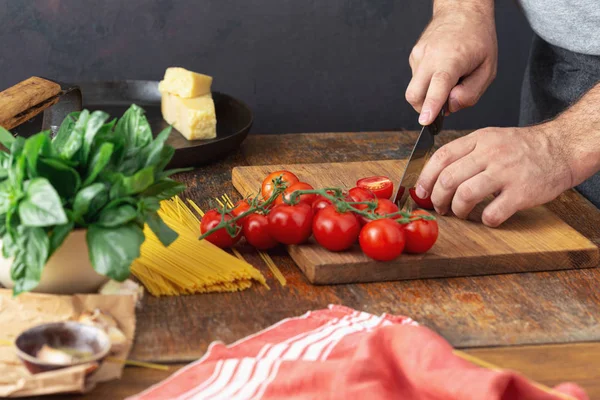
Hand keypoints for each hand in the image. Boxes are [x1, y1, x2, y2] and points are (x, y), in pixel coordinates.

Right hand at [406, 4, 497, 124]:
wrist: (462, 11)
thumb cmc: (477, 38)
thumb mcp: (488, 69)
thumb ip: (471, 94)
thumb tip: (450, 106)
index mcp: (452, 59)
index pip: (438, 86)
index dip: (431, 105)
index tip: (425, 120)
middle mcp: (430, 57)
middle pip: (415, 94)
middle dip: (424, 108)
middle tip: (443, 103)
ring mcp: (419, 55)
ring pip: (415, 89)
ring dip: (429, 93)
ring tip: (448, 79)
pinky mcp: (414, 56)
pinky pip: (417, 79)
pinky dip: (428, 83)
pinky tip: (441, 70)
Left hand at [414, 124, 573, 226]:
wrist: (562, 147)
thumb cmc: (523, 148)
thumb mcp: (491, 138)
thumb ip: (466, 153)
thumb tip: (436, 175)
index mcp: (479, 140)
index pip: (441, 157)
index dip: (425, 178)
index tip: (420, 192)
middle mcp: (490, 154)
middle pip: (448, 178)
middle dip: (437, 198)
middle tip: (440, 207)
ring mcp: (506, 173)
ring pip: (465, 195)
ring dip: (457, 210)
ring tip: (460, 213)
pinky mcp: (522, 192)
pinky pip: (492, 213)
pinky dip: (485, 220)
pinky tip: (487, 217)